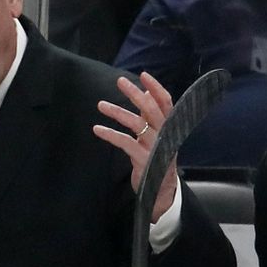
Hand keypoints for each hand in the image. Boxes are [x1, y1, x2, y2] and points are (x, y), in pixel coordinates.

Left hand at [93, 71, 177, 222]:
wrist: (160, 191)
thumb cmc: (156, 158)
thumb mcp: (155, 135)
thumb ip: (150, 116)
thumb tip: (145, 93)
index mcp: (169, 127)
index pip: (166, 103)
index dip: (156, 88)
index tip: (143, 75)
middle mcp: (165, 134)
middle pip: (152, 109)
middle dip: (136, 94)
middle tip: (120, 81)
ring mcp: (155, 147)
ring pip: (138, 124)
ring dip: (118, 112)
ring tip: (100, 104)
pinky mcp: (144, 160)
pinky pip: (125, 143)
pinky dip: (110, 134)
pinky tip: (97, 129)